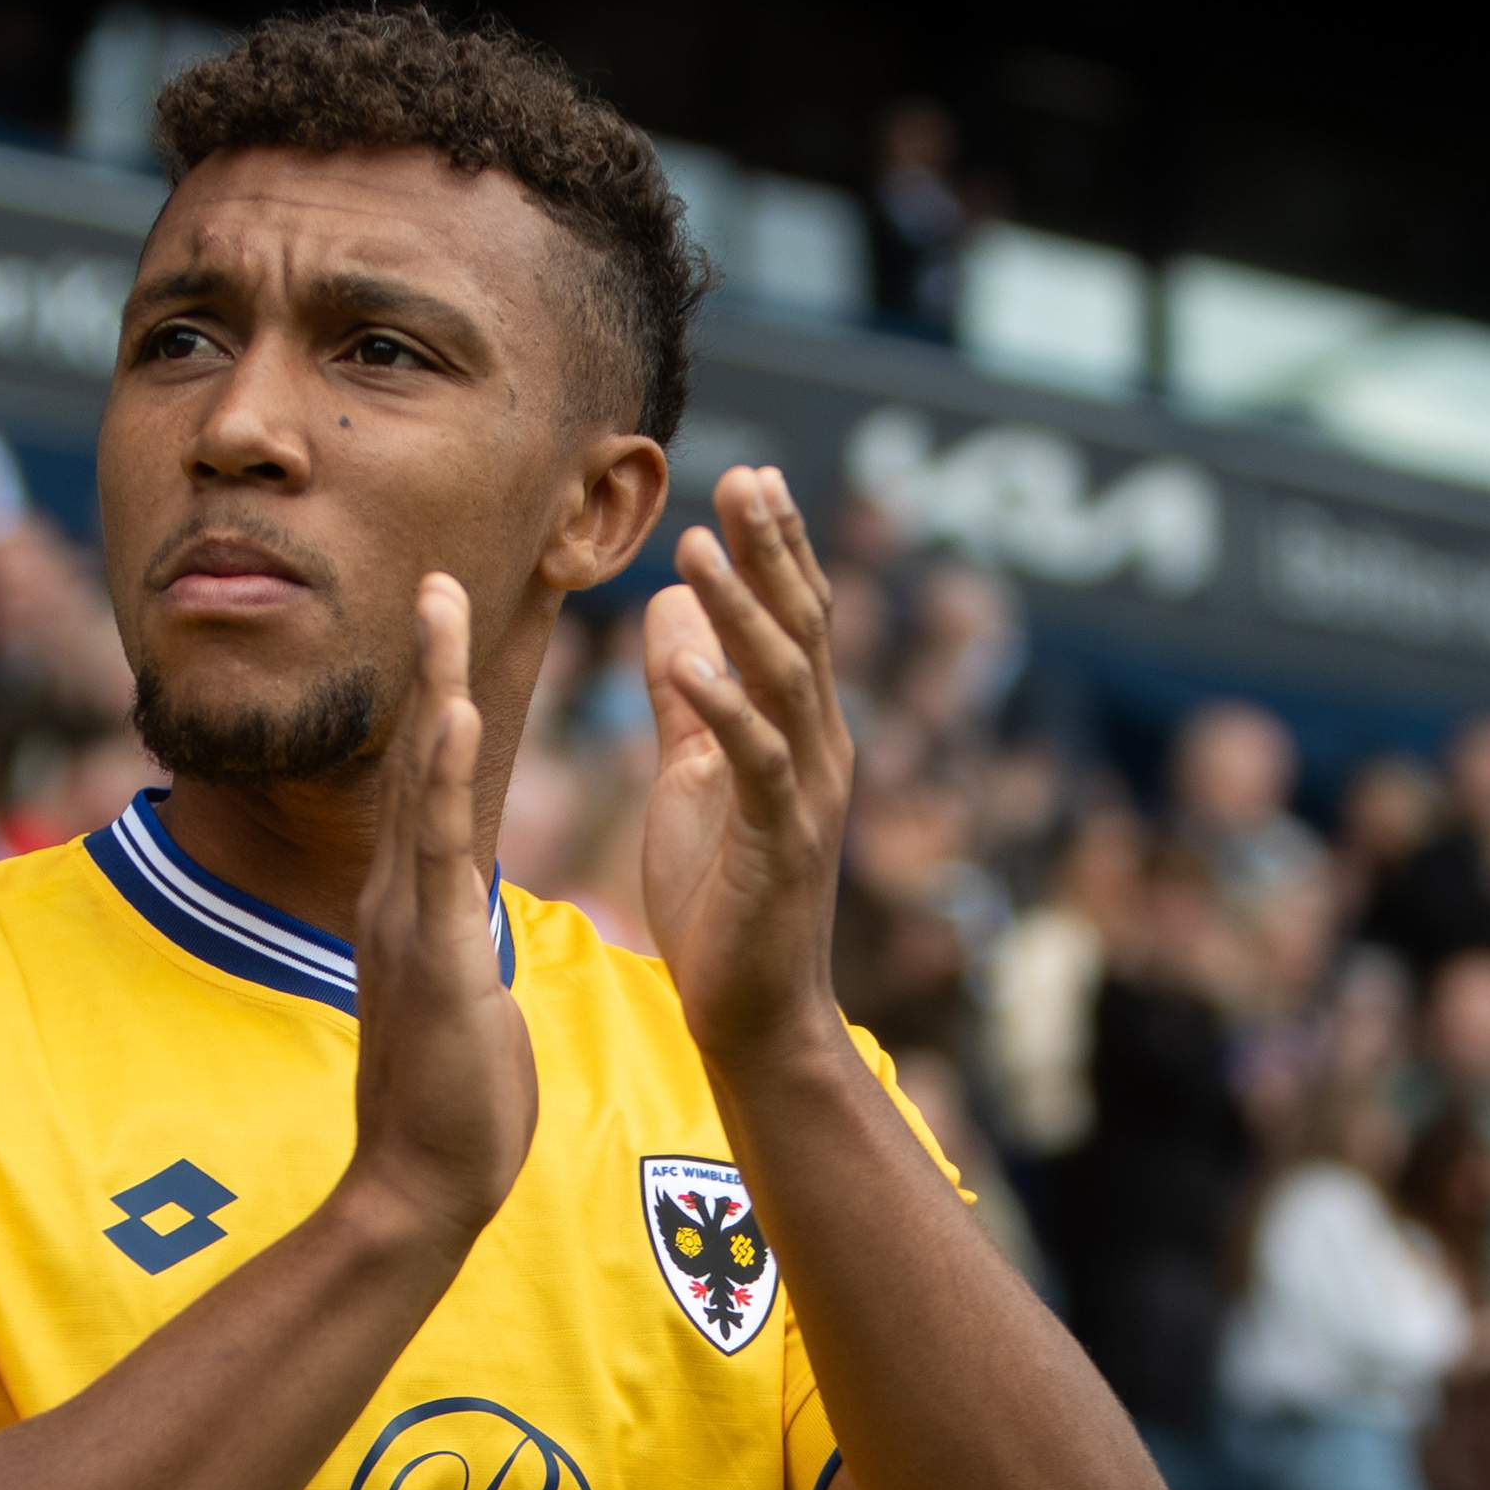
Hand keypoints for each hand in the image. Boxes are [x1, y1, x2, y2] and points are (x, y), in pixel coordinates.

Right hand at [342, 575, 536, 1242]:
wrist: (423, 1185)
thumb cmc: (457, 1105)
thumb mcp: (460, 998)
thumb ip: (453, 946)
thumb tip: (459, 920)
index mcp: (415, 903)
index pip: (431, 783)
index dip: (442, 701)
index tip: (454, 630)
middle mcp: (398, 894)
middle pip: (417, 757)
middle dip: (431, 663)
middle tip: (440, 574)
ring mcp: (408, 918)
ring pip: (422, 781)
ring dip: (434, 685)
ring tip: (443, 603)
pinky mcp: (433, 953)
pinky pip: (439, 852)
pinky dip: (446, 778)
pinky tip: (455, 714)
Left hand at [639, 466, 853, 1074]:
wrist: (752, 1013)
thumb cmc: (722, 900)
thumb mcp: (691, 777)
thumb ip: (686, 699)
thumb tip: (669, 612)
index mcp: (801, 732)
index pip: (795, 621)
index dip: (776, 549)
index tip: (748, 478)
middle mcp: (820, 751)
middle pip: (803, 629)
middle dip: (773, 551)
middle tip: (741, 477)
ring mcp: (808, 796)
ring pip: (783, 681)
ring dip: (741, 610)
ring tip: (698, 547)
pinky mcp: (782, 843)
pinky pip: (755, 761)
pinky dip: (723, 707)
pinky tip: (685, 662)